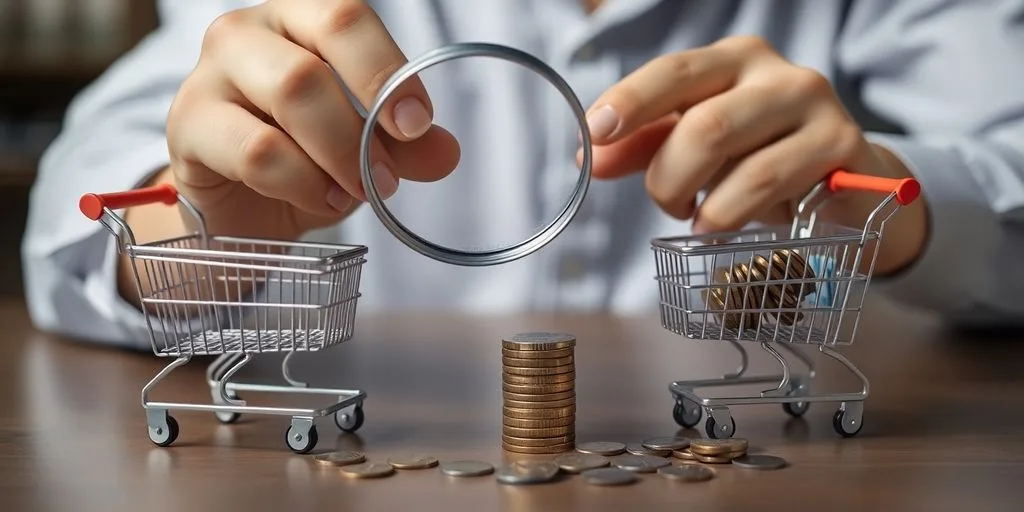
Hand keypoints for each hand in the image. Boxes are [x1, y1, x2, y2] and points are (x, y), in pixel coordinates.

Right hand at [165, 0, 459, 238]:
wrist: (236, 207)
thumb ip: (405, 147)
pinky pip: (256, 153)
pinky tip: (322, 200)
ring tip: (356, 193)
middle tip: (387, 177)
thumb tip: (445, 153)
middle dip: (360, 132)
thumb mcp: (363, 150)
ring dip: (334, 158)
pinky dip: (301, 183)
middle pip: (311, 66)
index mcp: (298, 18)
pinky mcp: (188, 125)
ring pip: (285, 100)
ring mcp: (209, 75)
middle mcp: (247, 33)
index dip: (387, 71)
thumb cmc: (300, 157)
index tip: (417, 124)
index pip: (345, 19)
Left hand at [584, 36, 927, 273]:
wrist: (846, 182)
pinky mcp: (841, 145)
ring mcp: (814, 105)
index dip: (630, 101)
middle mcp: (775, 73)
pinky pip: (770, 184)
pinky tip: (723, 226)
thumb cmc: (762, 156)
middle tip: (668, 203)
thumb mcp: (699, 147)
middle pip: (702, 123)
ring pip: (735, 156)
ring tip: (698, 221)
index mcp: (732, 60)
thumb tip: (589, 158)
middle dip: (668, 177)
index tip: (594, 133)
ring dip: (702, 203)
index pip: (673, 71)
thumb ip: (646, 147)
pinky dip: (733, 214)